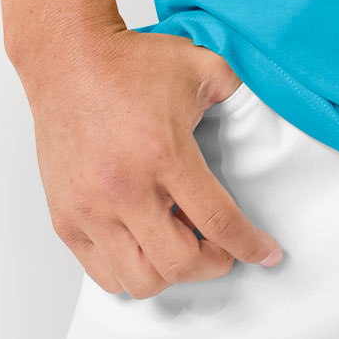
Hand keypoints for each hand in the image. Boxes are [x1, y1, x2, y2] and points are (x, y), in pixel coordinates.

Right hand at [17, 27, 282, 297]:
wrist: (67, 58)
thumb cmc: (128, 63)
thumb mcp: (200, 65)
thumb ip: (240, 88)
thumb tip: (274, 101)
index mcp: (163, 153)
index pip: (217, 220)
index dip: (249, 245)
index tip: (266, 253)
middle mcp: (124, 188)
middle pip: (178, 263)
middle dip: (213, 264)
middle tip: (222, 247)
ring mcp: (90, 208)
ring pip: (139, 279)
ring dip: (169, 271)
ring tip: (179, 241)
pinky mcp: (65, 218)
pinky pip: (102, 273)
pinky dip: (129, 271)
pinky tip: (144, 242)